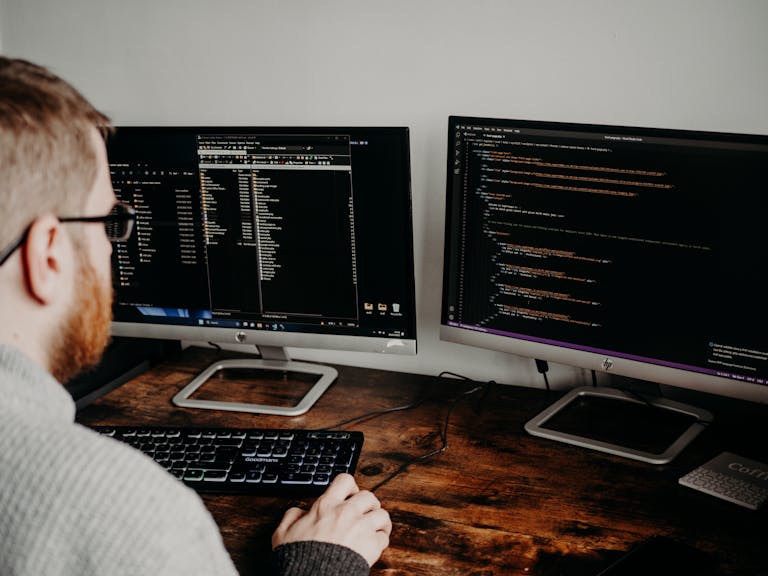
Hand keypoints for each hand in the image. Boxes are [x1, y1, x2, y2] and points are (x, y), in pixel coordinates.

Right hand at [272, 473, 391, 565]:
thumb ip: (292, 516)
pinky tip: (373, 545)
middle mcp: (346, 513)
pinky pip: (384, 537)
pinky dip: (380, 540)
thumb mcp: (283, 533)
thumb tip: (298, 512)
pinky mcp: (371, 546)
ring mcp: (361, 528)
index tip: (350, 495)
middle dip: (368, 504)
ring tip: (373, 528)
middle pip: (369, 496)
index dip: (351, 487)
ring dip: (379, 521)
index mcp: (326, 506)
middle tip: (364, 513)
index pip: (345, 480)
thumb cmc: (298, 558)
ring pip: (382, 514)